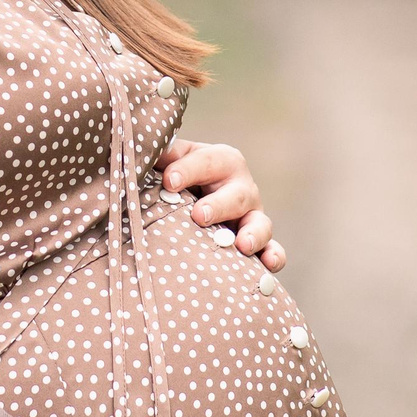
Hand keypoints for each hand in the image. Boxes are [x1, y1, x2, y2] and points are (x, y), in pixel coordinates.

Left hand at [156, 136, 283, 272]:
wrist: (192, 201)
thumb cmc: (177, 179)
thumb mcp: (171, 162)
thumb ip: (162, 157)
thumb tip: (143, 151)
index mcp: (221, 161)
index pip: (207, 161)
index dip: (188, 170)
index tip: (169, 181)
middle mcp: (241, 187)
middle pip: (237, 195)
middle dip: (219, 205)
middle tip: (199, 215)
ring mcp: (253, 216)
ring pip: (260, 223)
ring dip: (253, 233)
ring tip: (241, 245)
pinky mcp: (259, 243)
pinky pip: (273, 250)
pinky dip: (274, 256)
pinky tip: (268, 265)